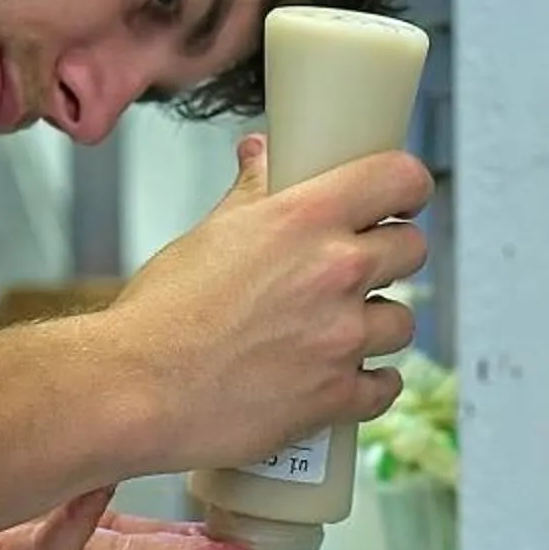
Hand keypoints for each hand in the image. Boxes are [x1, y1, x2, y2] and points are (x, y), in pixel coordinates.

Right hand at [104, 133, 429, 471]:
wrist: (135, 387)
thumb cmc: (161, 312)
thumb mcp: (207, 233)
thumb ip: (251, 191)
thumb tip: (261, 154)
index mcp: (304, 218)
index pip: (400, 177)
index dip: (407, 186)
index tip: (399, 199)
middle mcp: (335, 272)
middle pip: (413, 248)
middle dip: (389, 256)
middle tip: (357, 269)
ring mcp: (342, 337)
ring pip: (402, 321)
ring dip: (375, 324)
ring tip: (335, 330)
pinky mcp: (336, 395)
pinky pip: (386, 386)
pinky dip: (367, 384)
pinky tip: (338, 377)